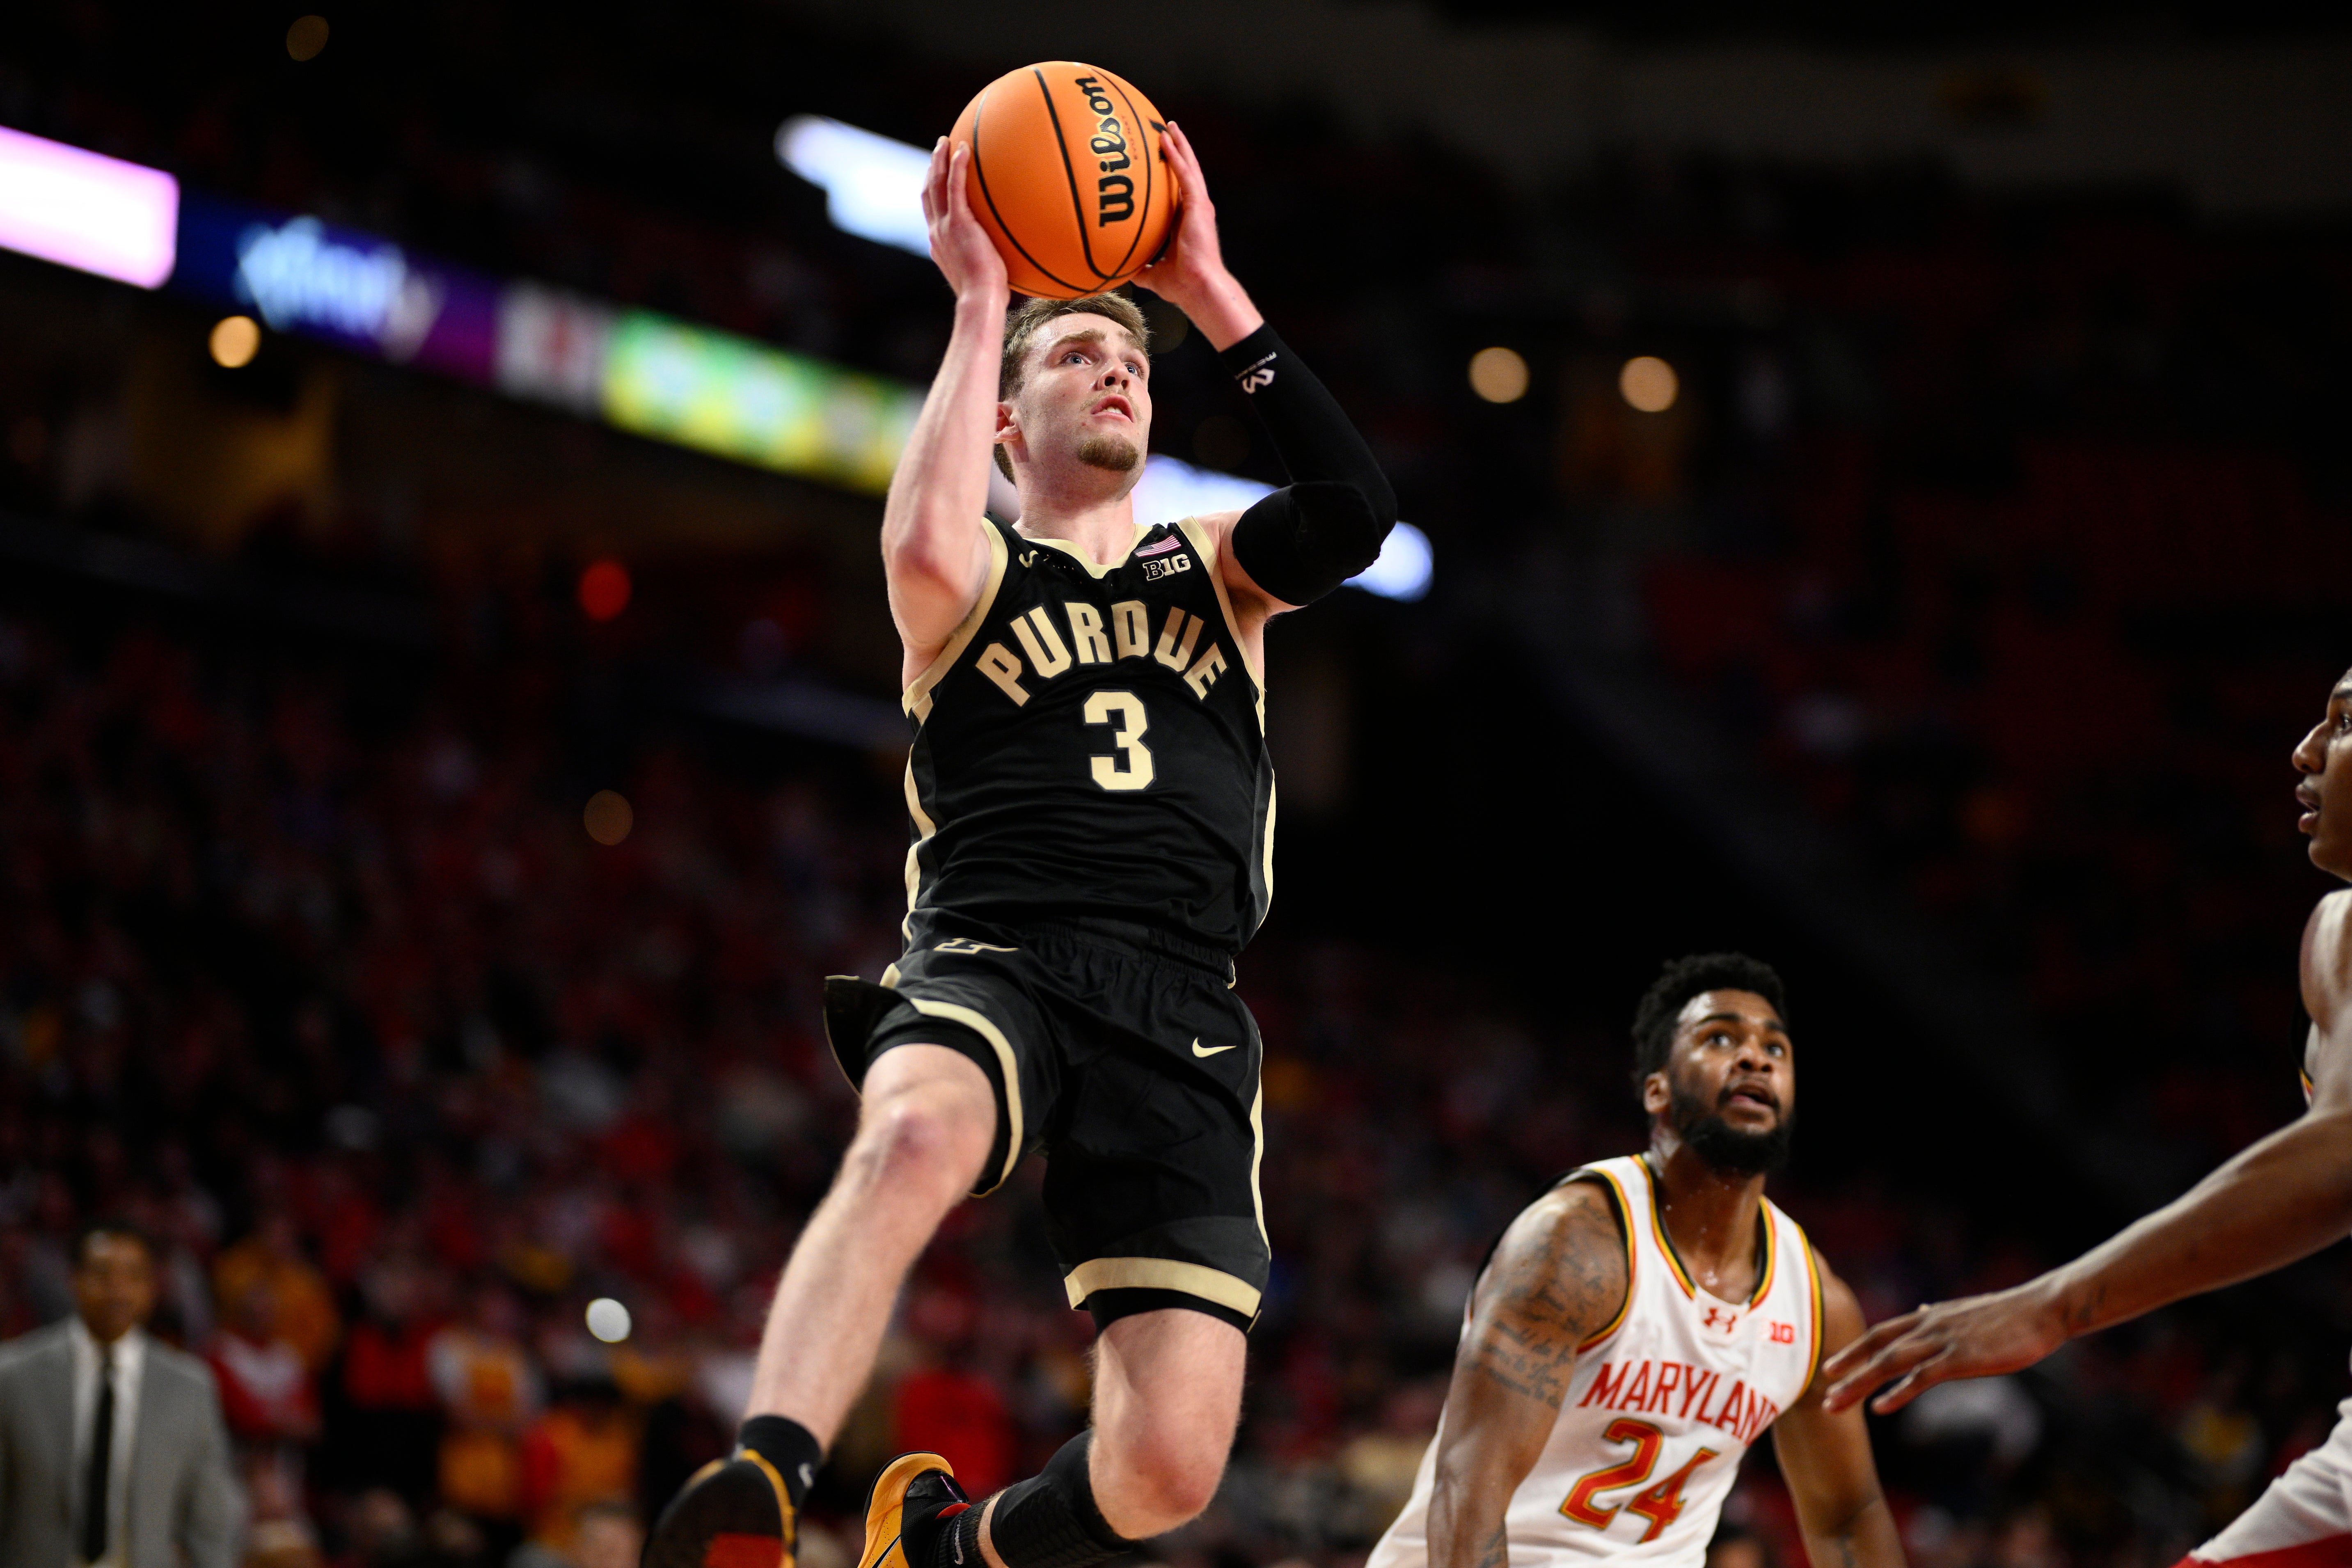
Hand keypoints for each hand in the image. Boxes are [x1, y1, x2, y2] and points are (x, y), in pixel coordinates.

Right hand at [924, 137, 1006, 303]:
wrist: (981, 299)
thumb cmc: (988, 296)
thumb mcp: (985, 276)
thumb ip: (989, 261)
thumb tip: (1008, 259)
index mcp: (940, 244)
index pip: (933, 212)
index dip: (934, 192)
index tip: (939, 177)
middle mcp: (937, 233)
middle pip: (929, 193)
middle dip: (932, 169)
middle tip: (939, 149)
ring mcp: (944, 227)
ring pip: (935, 185)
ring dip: (939, 160)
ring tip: (946, 142)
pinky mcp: (958, 223)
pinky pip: (954, 187)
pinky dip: (956, 166)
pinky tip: (963, 149)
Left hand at [1134, 121, 1258, 347]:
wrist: (1198, 287)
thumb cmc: (1181, 286)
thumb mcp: (1153, 275)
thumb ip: (1140, 268)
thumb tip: (1121, 271)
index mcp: (1187, 222)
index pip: (1178, 192)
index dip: (1171, 174)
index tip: (1160, 161)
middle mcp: (1195, 209)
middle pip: (1186, 172)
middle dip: (1178, 150)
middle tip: (1167, 130)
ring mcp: (1199, 206)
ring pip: (1189, 167)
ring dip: (1179, 145)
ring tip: (1169, 126)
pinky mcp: (1199, 206)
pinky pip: (1185, 174)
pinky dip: (1175, 156)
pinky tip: (1166, 140)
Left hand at [1820, 1279, 2068, 1415]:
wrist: (2042, 1309)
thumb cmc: (2009, 1315)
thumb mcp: (1964, 1312)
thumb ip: (1937, 1316)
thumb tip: (1920, 1311)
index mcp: (1928, 1317)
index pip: (1880, 1333)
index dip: (1854, 1350)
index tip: (1831, 1367)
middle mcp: (1928, 1325)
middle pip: (1876, 1348)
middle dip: (1848, 1370)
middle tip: (1822, 1390)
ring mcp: (1943, 1341)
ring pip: (1890, 1363)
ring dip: (1860, 1384)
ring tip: (1835, 1403)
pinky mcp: (1961, 1357)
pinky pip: (1922, 1376)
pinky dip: (1899, 1391)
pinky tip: (1881, 1408)